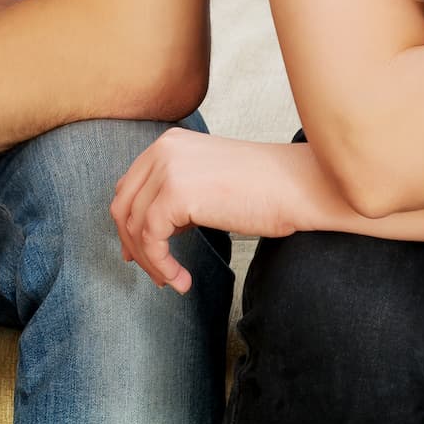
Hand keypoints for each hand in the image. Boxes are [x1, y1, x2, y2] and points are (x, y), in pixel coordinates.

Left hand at [109, 128, 345, 292]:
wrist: (299, 187)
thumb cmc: (266, 191)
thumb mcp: (210, 183)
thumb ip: (178, 197)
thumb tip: (149, 233)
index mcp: (170, 143)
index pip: (130, 187)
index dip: (130, 224)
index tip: (140, 254)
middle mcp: (163, 149)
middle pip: (124, 205)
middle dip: (134, 244)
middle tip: (155, 274)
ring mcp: (167, 169)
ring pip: (134, 226)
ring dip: (151, 262)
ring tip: (174, 281)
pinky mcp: (175, 194)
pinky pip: (150, 239)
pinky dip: (161, 266)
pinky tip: (182, 280)